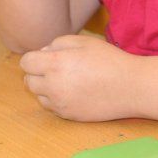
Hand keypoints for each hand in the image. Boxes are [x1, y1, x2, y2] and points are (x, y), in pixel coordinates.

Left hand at [20, 34, 136, 120]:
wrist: (131, 87)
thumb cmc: (110, 60)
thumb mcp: (85, 41)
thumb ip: (58, 43)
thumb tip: (43, 53)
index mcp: (55, 64)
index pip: (26, 63)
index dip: (35, 58)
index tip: (48, 57)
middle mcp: (53, 85)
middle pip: (29, 80)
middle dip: (38, 73)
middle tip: (58, 68)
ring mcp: (60, 103)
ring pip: (38, 95)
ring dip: (46, 87)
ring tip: (68, 80)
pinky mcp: (68, 115)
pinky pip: (51, 107)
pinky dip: (56, 99)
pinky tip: (74, 92)